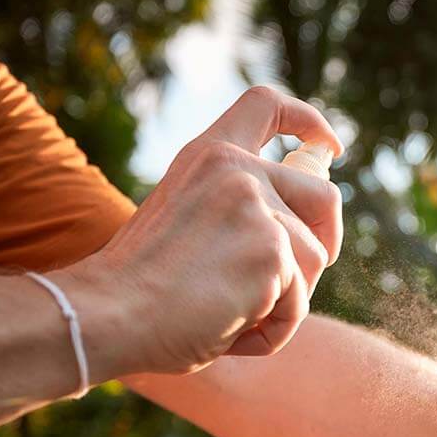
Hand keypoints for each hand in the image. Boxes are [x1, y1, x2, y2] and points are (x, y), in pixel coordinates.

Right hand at [61, 86, 343, 377]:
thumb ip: (234, 209)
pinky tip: (228, 331)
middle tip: (305, 274)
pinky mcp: (273, 252)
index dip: (309, 122)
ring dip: (285, 300)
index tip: (328, 146)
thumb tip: (305, 222)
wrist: (108, 314)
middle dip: (328, 238)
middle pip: (325, 196)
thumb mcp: (187, 220)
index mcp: (209, 156)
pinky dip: (272, 330)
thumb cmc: (139, 287)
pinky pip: (298, 304)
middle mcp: (237, 171)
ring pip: (314, 261)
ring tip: (229, 314)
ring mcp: (258, 209)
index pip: (266, 105)